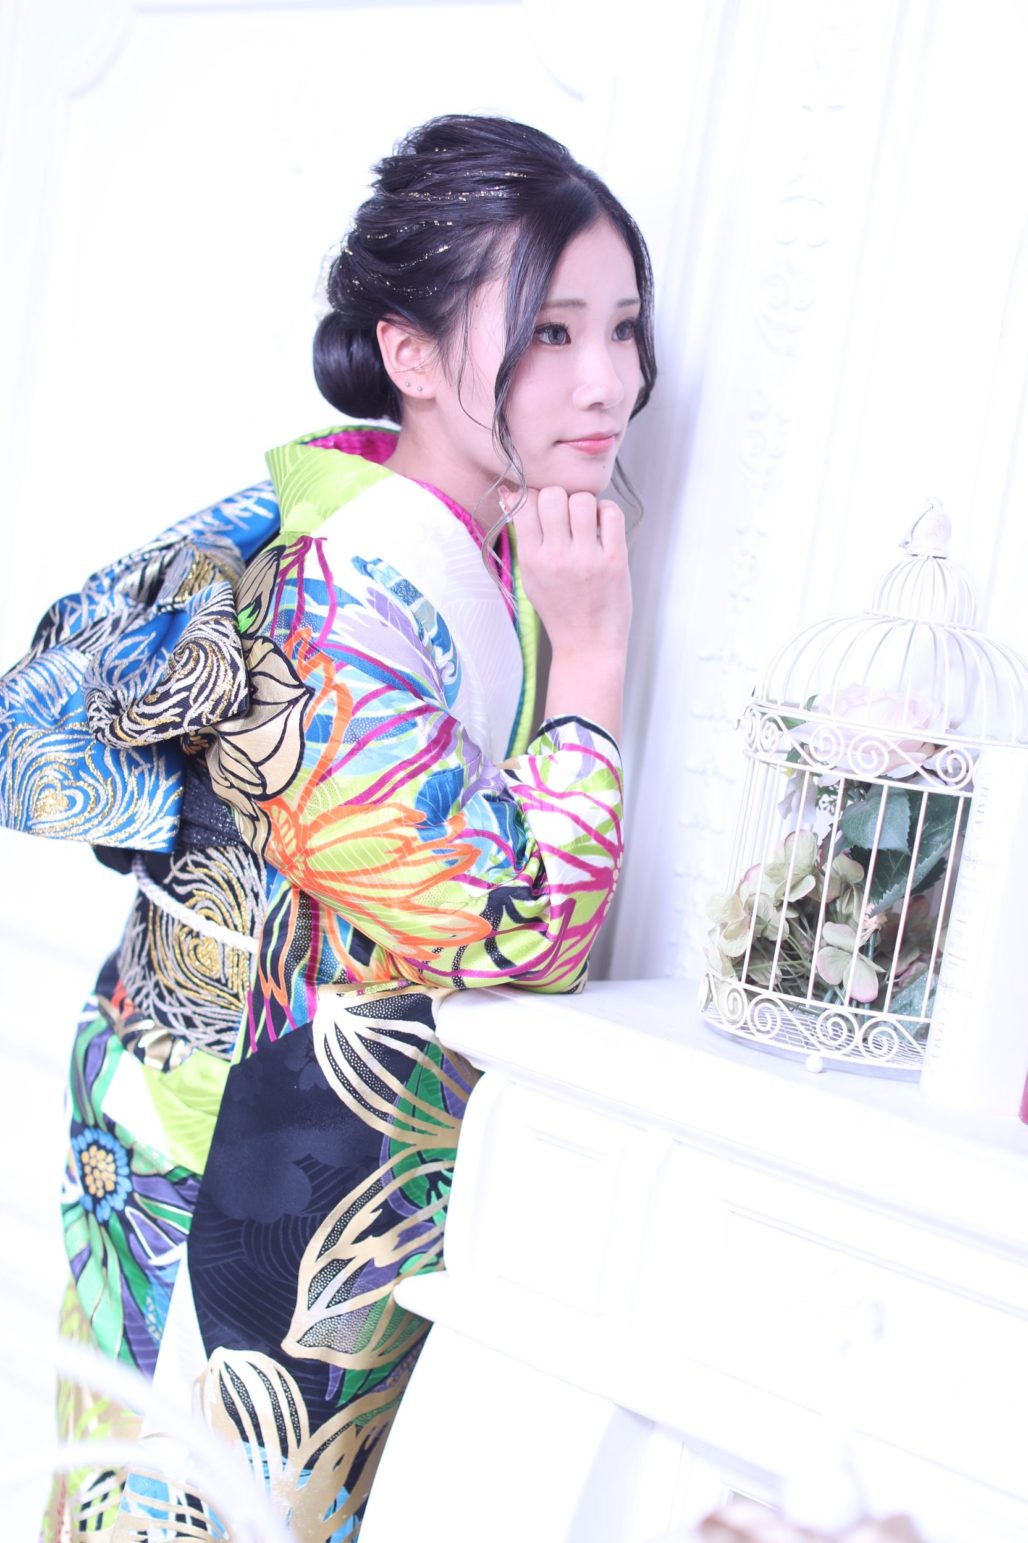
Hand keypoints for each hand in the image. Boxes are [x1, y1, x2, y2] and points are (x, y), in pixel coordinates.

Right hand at [507, 486, 631, 658]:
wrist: (587, 645)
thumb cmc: (559, 608)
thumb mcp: (530, 575)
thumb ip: (522, 536)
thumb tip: (510, 492)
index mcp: (531, 559)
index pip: (525, 502)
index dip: (534, 497)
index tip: (542, 509)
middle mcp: (556, 557)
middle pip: (553, 494)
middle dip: (560, 498)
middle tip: (566, 516)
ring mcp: (587, 559)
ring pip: (582, 499)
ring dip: (584, 505)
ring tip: (586, 523)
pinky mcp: (615, 561)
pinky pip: (611, 513)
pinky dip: (607, 513)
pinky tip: (603, 529)